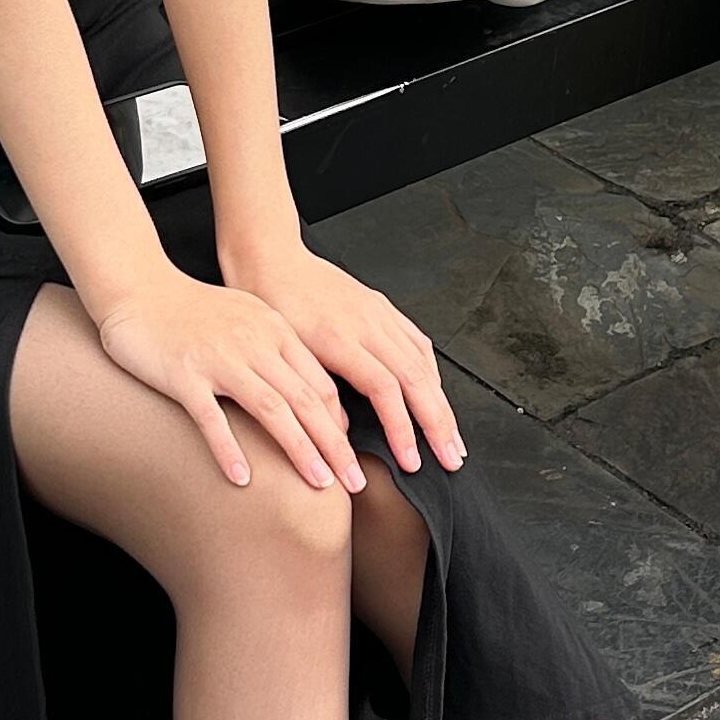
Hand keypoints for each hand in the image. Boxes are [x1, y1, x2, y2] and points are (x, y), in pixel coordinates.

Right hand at [95, 265, 365, 492]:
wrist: (138, 286)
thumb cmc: (191, 308)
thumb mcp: (248, 319)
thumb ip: (280, 351)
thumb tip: (312, 395)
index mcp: (273, 330)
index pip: (319, 383)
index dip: (340, 424)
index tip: (354, 457)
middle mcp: (253, 343)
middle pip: (306, 400)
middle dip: (335, 445)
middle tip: (355, 481)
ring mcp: (219, 358)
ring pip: (271, 409)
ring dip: (300, 450)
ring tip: (318, 483)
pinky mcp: (184, 373)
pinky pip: (211, 417)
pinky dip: (228, 449)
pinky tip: (241, 477)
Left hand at [229, 237, 463, 478]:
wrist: (270, 258)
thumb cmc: (267, 304)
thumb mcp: (281, 353)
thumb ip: (313, 394)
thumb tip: (341, 435)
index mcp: (340, 337)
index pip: (386, 390)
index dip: (402, 429)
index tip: (411, 461)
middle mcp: (367, 323)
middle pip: (416, 380)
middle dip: (438, 424)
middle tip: (451, 459)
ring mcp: (379, 313)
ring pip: (423, 363)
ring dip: (442, 404)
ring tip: (452, 437)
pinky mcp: (382, 307)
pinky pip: (416, 342)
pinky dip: (432, 373)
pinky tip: (436, 392)